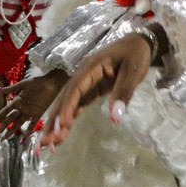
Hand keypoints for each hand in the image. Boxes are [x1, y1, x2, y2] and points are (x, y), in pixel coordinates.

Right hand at [0, 70, 69, 131]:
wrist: (52, 82)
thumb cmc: (37, 81)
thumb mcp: (23, 84)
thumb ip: (11, 89)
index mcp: (17, 101)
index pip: (5, 111)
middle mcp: (22, 108)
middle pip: (10, 119)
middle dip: (3, 126)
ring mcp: (30, 112)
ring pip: (19, 123)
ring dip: (12, 130)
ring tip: (5, 138)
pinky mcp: (38, 114)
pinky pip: (32, 124)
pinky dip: (28, 131)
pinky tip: (23, 138)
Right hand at [39, 33, 152, 148]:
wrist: (140, 43)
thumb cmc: (135, 55)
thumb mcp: (133, 72)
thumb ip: (123, 93)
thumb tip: (115, 118)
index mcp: (91, 67)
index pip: (75, 89)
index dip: (68, 107)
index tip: (62, 124)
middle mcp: (83, 75)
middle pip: (66, 98)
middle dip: (55, 120)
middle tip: (45, 142)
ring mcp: (86, 82)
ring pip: (69, 103)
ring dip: (59, 122)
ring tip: (50, 143)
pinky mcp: (91, 89)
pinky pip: (77, 104)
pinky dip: (70, 117)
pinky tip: (63, 131)